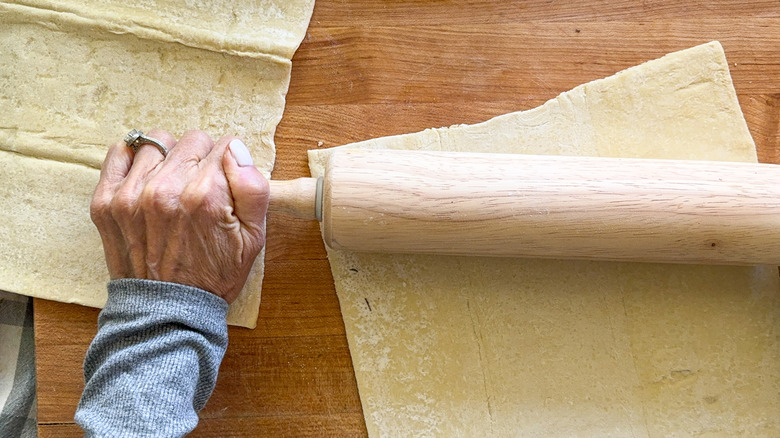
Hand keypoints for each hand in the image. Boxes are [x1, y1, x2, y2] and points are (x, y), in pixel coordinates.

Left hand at [90, 129, 268, 303]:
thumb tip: (234, 147)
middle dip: (202, 160)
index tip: (225, 188)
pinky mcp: (106, 202)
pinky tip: (146, 180)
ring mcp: (131, 195)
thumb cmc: (214, 276)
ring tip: (173, 189)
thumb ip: (253, 187)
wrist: (167, 312)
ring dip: (169, 159)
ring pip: (158, 143)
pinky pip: (119, 153)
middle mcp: (166, 189)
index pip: (225, 145)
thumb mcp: (253, 238)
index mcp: (206, 196)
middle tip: (200, 192)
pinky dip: (133, 160)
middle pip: (193, 140)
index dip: (229, 166)